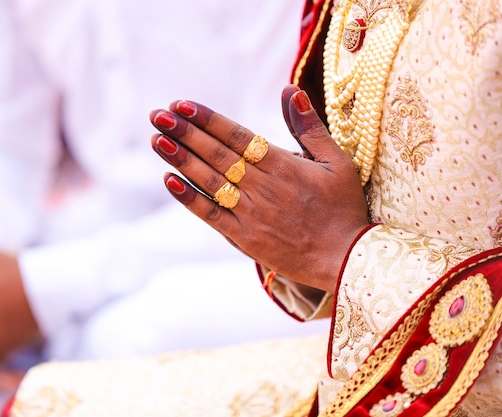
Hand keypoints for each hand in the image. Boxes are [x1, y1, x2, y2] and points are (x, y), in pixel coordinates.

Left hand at [150, 85, 368, 292]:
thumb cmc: (343, 208)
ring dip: (180, 159)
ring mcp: (251, 213)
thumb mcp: (337, 161)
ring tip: (156, 139)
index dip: (208, 120)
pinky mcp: (245, 238)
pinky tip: (168, 181)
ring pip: (209, 181)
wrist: (345, 259)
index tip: (182, 105)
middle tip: (157, 114)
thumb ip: (310, 127)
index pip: (238, 136)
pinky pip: (212, 215)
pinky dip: (189, 199)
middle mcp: (263, 187)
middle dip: (185, 132)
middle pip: (217, 155)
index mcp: (284, 165)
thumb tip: (290, 90)